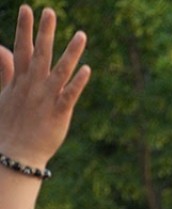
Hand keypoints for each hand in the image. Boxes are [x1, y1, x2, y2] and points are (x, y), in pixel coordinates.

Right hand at [0, 6, 89, 167]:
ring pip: (60, 70)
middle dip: (44, 32)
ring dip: (71, 52)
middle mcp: (33, 86)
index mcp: (20, 81)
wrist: (15, 154)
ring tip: (82, 35)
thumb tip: (2, 47)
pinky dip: (77, 82)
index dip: (24, 28)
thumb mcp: (4, 94)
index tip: (27, 8)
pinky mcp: (59, 113)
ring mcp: (46, 98)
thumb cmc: (9, 125)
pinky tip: (87, 69)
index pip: (21, 49)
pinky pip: (70, 95)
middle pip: (39, 54)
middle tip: (49, 11)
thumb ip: (6, 71)